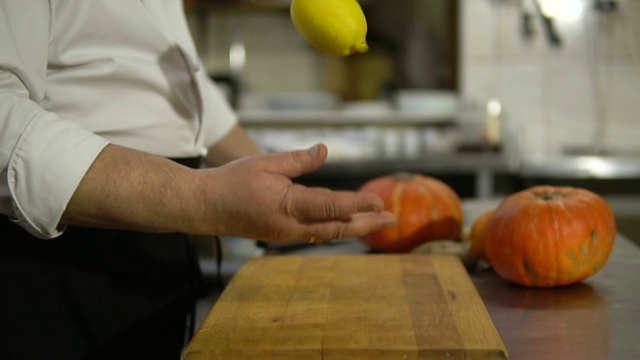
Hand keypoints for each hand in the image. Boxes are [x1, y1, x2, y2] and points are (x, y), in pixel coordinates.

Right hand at [196, 144, 395, 242]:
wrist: (204, 207)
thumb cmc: (232, 181)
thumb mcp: (265, 162)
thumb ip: (298, 160)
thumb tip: (324, 151)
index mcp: (287, 206)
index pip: (331, 206)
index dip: (358, 205)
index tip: (380, 204)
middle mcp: (289, 226)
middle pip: (336, 229)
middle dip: (365, 225)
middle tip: (390, 220)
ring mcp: (285, 235)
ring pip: (326, 234)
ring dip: (352, 229)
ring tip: (375, 223)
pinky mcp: (281, 236)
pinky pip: (314, 234)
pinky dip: (334, 229)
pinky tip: (345, 223)